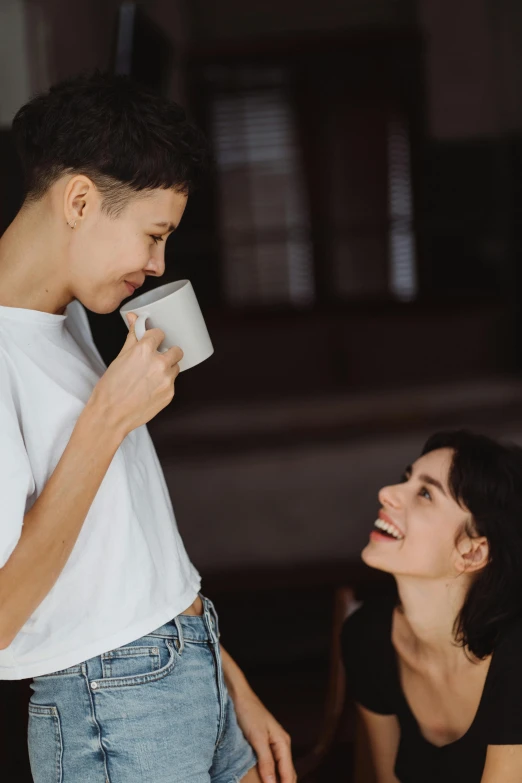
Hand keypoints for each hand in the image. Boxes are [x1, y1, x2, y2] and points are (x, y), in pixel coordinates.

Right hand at [89, 312, 182, 437]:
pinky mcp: (170, 394)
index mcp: (144, 350)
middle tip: (155, 360)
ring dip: (167, 369)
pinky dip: (163, 384)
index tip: (152, 341)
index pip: (159, 333)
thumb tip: (134, 318)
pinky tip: (149, 389)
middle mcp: (159, 363)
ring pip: (175, 367)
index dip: (154, 338)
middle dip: (167, 353)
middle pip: (176, 350)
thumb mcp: (119, 358)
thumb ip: (132, 336)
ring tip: (150, 377)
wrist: (110, 415)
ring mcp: (167, 380)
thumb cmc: (110, 388)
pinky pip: (172, 383)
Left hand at [234, 691, 295, 782]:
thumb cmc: (248, 713)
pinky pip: (270, 764)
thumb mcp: (257, 738)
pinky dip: (269, 775)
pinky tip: (262, 781)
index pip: (289, 773)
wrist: (238, 696)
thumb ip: (266, 761)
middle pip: (287, 773)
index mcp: (283, 743)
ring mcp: (272, 745)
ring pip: (279, 770)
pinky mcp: (262, 744)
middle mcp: (280, 745)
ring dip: (276, 781)